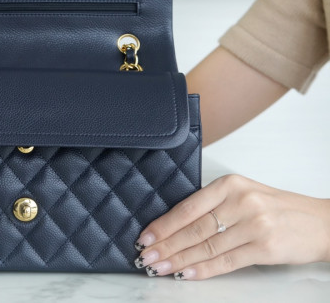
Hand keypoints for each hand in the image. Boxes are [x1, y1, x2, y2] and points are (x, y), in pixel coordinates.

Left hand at [134, 174, 329, 279]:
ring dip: (179, 260)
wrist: (320, 222)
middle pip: (194, 228)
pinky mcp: (264, 247)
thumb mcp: (243, 194)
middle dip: (166, 245)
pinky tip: (186, 274)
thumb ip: (212, 205)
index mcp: (229, 185)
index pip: (188, 207)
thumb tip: (173, 225)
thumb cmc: (276, 208)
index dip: (164, 224)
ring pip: (206, 246)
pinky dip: (203, 269)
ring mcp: (254, 225)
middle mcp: (240, 202)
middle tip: (145, 256)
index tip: (145, 236)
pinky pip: (226, 261)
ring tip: (159, 268)